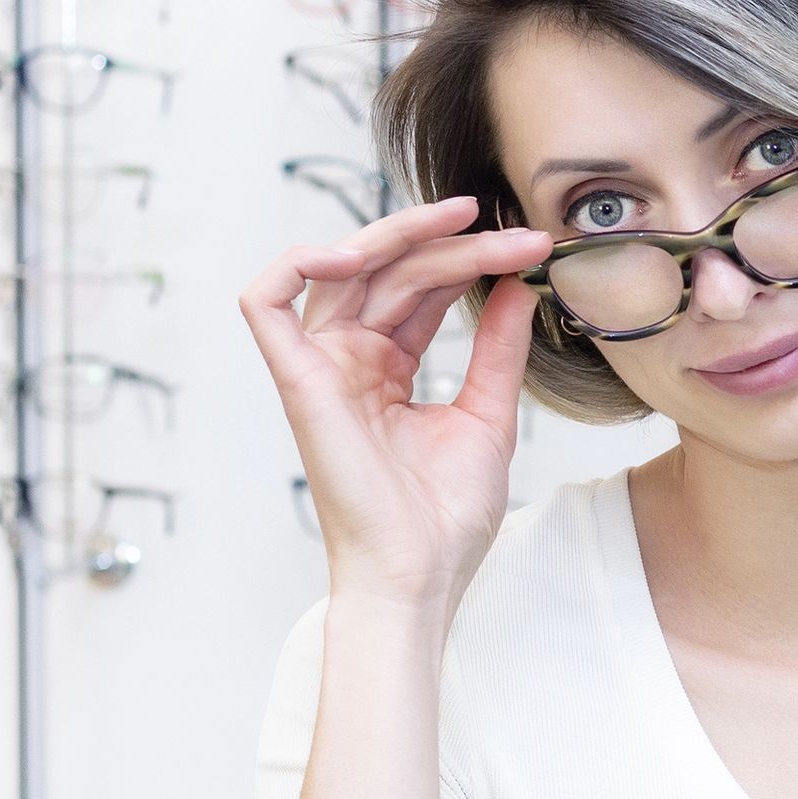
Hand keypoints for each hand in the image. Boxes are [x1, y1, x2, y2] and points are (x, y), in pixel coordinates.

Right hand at [239, 195, 553, 614]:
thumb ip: (497, 347)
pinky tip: (355, 252)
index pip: (421, 287)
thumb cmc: (446, 518)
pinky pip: (264, 303)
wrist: (421, 574)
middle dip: (454, 243)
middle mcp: (350, 360)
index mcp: (388, 368)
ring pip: (347, 270)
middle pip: (391, 270)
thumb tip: (518, 285)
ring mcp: (321, 367)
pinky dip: (295, 263)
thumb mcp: (489, 415)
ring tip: (468, 223)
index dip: (471, 258)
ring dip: (405, 236)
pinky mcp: (296, 381)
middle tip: (518, 235)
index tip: (533, 250)